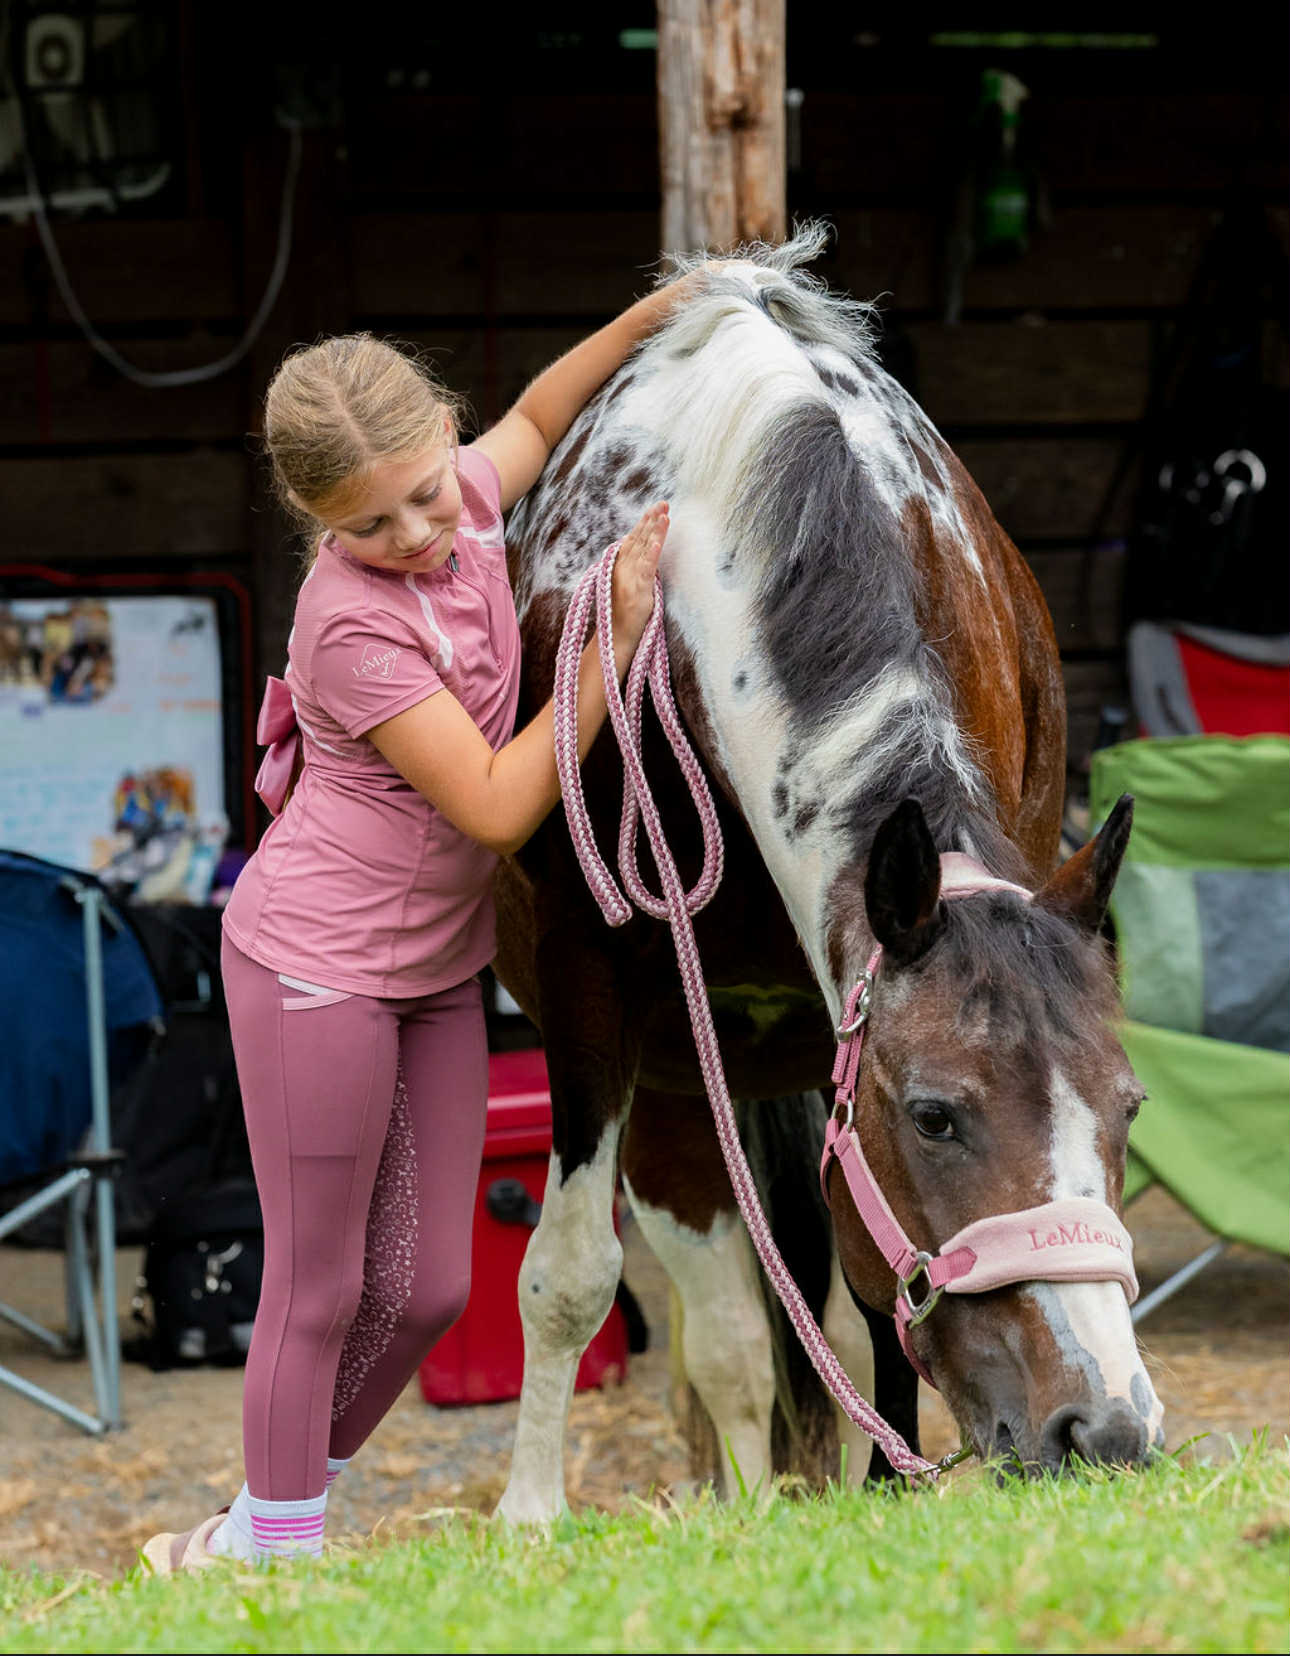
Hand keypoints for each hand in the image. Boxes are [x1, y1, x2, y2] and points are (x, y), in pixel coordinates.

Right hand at [610, 502, 668, 672]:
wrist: (616, 635)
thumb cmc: (622, 612)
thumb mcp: (628, 585)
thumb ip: (635, 568)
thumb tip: (646, 553)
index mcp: (621, 565)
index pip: (634, 539)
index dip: (644, 523)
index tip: (656, 508)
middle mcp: (623, 567)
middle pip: (639, 539)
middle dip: (651, 520)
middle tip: (663, 503)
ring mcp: (630, 577)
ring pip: (644, 549)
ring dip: (654, 531)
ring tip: (664, 515)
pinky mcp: (638, 589)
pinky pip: (646, 568)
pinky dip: (652, 553)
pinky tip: (659, 541)